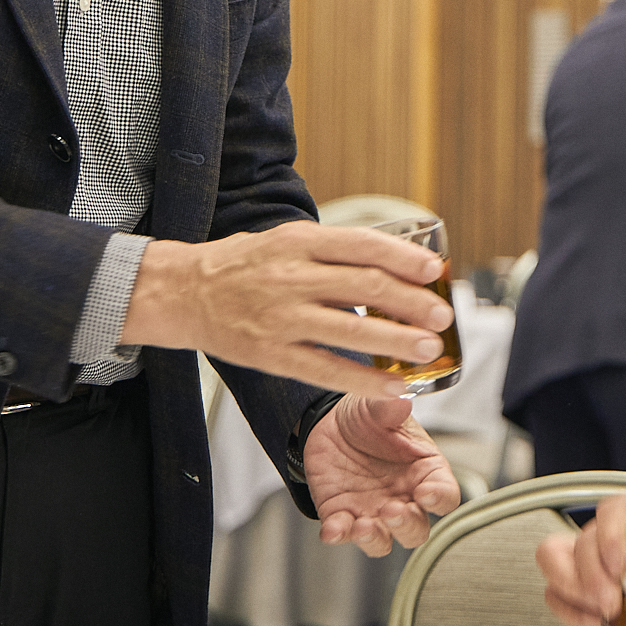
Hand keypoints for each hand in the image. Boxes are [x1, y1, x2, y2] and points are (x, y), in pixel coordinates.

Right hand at [120, 220, 452, 397]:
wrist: (182, 292)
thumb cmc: (247, 264)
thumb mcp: (290, 240)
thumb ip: (337, 251)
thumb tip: (399, 262)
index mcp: (300, 241)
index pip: (363, 245)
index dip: (405, 257)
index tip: (435, 271)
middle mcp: (292, 277)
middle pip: (365, 286)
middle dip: (411, 302)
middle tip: (443, 315)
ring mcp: (281, 318)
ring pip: (351, 330)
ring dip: (397, 341)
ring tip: (429, 348)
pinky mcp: (271, 354)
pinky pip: (326, 369)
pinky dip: (364, 379)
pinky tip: (393, 385)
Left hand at [304, 394, 461, 555]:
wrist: (329, 422)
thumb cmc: (367, 417)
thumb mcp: (378, 406)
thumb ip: (389, 407)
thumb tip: (401, 402)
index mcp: (424, 471)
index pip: (445, 494)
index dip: (440, 498)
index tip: (425, 493)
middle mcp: (403, 497)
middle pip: (416, 529)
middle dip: (406, 525)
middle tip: (392, 510)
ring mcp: (372, 511)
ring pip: (383, 542)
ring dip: (375, 539)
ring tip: (363, 525)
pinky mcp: (342, 516)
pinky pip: (342, 534)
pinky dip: (337, 535)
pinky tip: (332, 528)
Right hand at [537, 489, 625, 625]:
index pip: (614, 510)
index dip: (612, 538)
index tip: (622, 566)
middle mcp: (612, 523)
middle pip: (583, 539)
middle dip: (592, 575)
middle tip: (612, 601)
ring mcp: (593, 546)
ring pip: (554, 555)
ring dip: (573, 587)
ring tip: (600, 610)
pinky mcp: (583, 572)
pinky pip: (555, 585)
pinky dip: (567, 605)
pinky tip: (592, 617)